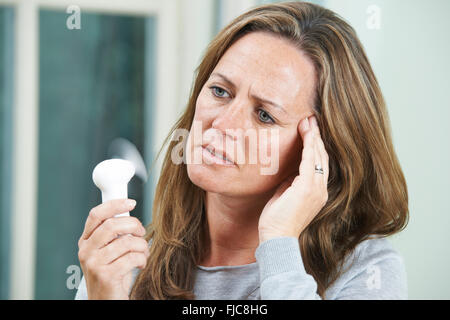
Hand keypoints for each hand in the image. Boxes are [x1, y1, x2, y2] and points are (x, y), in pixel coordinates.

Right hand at [77, 199, 148, 298]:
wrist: (106, 301)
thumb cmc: (112, 275)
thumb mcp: (108, 251)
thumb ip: (113, 234)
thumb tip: (128, 213)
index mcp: (86, 242)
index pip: (96, 215)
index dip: (115, 205)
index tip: (131, 202)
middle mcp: (86, 251)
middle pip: (112, 225)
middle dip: (134, 225)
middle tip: (141, 232)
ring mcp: (94, 264)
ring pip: (126, 242)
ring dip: (142, 246)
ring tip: (143, 252)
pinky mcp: (106, 276)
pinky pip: (132, 258)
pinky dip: (142, 259)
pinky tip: (141, 264)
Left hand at [258, 116, 328, 242]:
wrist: (277, 237)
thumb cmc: (278, 219)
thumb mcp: (286, 195)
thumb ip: (291, 182)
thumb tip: (290, 170)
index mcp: (316, 192)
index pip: (319, 163)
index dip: (316, 146)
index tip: (310, 130)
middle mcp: (320, 189)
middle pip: (322, 157)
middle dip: (317, 137)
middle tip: (312, 119)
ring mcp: (316, 189)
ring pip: (318, 156)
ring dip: (314, 137)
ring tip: (309, 121)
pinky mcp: (308, 188)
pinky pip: (310, 161)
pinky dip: (309, 145)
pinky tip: (307, 132)